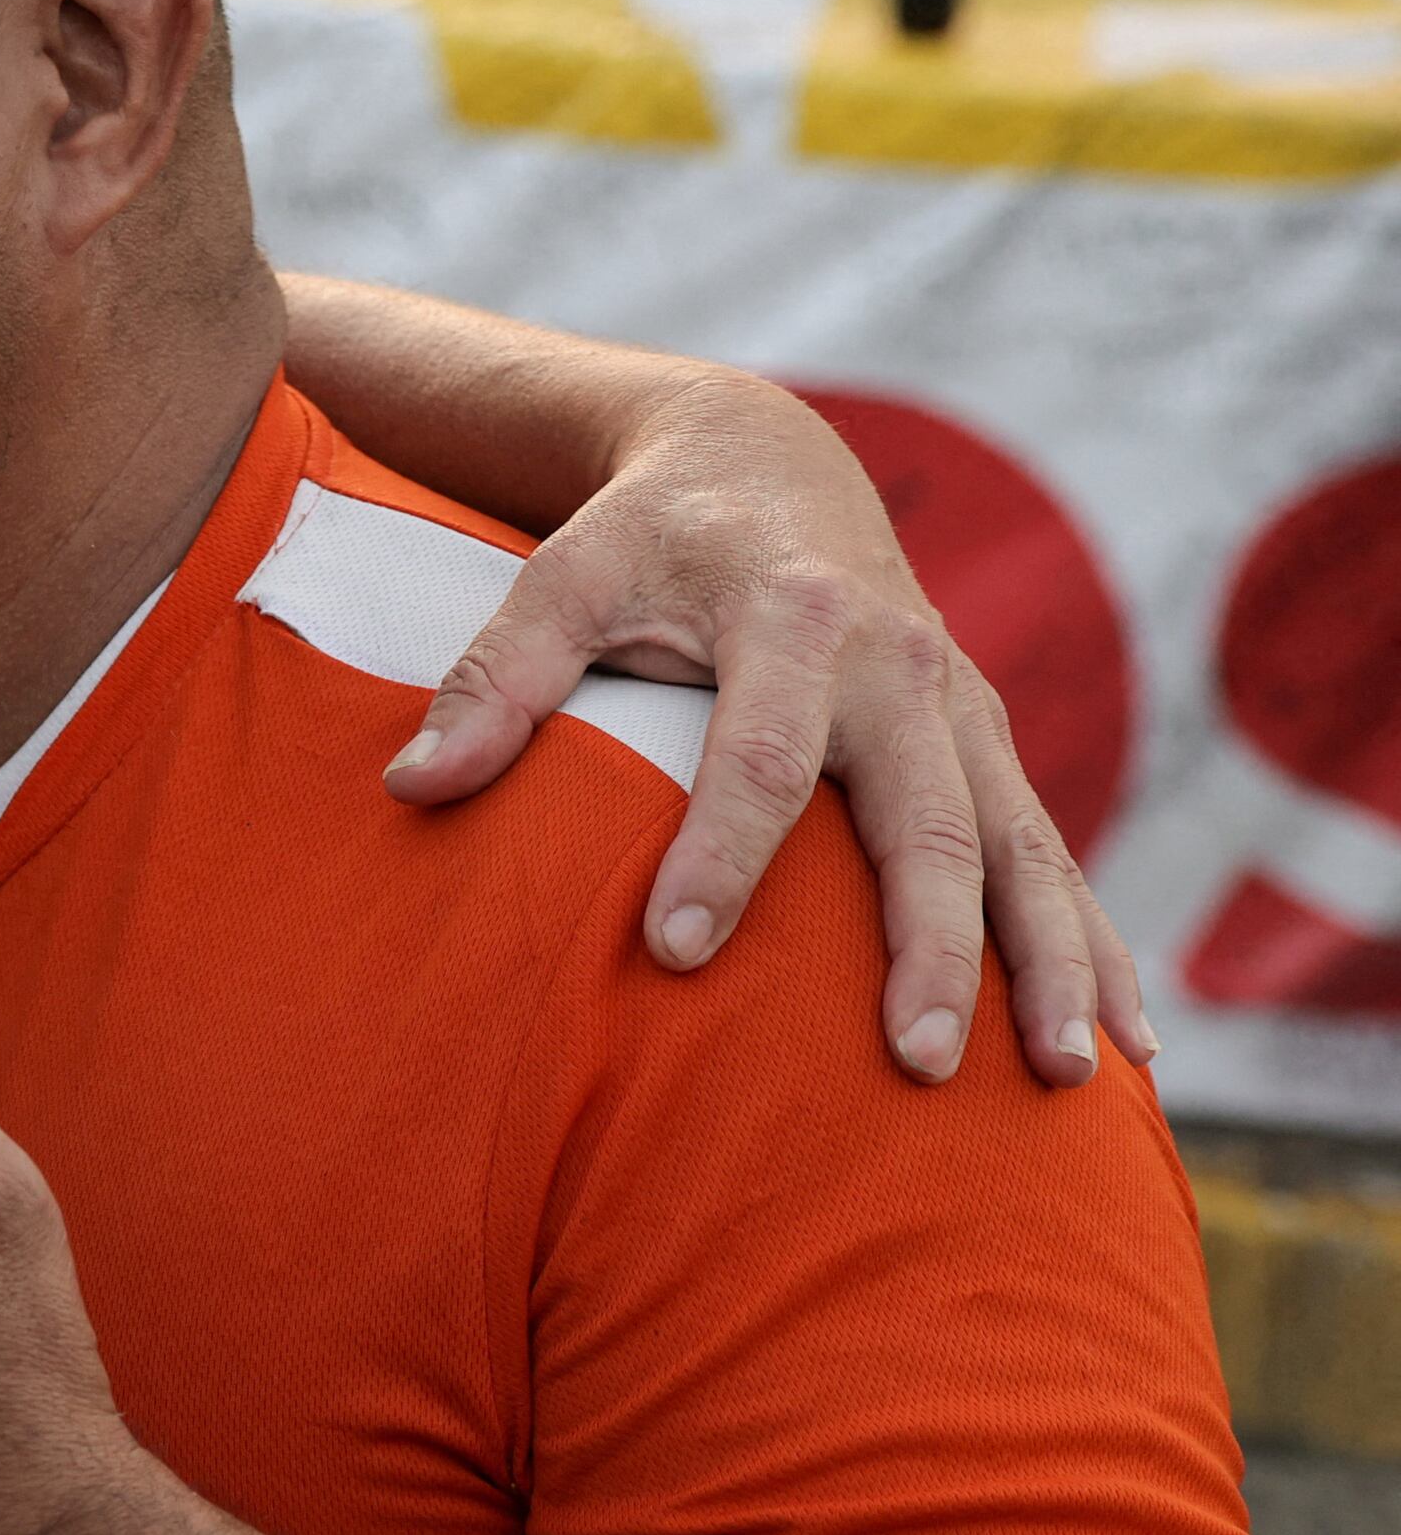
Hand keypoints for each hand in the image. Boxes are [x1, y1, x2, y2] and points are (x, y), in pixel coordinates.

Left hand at [380, 364, 1144, 1087]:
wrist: (767, 460)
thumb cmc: (647, 536)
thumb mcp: (564, 573)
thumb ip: (496, 676)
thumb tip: (411, 786)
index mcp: (793, 618)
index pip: (761, 755)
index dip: (718, 856)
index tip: (672, 952)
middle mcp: (902, 665)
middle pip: (925, 818)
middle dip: (928, 944)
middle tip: (917, 1059)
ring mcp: (962, 707)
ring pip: (1022, 846)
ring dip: (1052, 961)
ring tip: (1065, 1074)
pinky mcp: (988, 742)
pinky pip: (1053, 854)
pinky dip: (1098, 947)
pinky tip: (1123, 1049)